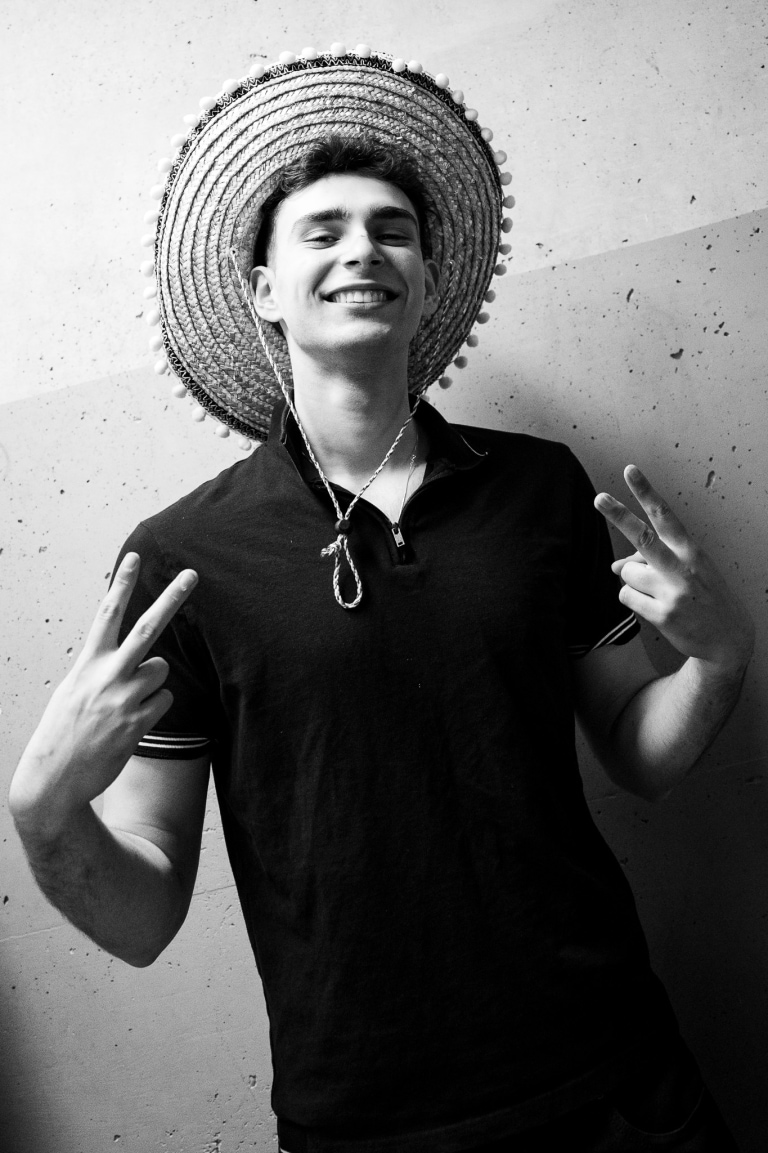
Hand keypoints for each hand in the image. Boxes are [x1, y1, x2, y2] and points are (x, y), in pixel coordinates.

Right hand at [10, 553, 197, 830]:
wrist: (54, 780)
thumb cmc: (64, 732)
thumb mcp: (74, 690)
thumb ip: (102, 669)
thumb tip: (140, 660)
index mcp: (87, 663)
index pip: (107, 614)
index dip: (121, 583)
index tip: (135, 556)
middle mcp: (107, 676)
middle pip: (147, 627)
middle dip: (172, 598)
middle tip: (192, 574)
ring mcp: (124, 699)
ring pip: (161, 670)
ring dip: (152, 682)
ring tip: (125, 703)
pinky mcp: (138, 723)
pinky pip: (164, 701)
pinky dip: (153, 708)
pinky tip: (129, 724)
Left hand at [595, 466, 754, 672]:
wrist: (728, 639)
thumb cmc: (705, 597)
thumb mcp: (687, 572)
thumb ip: (653, 562)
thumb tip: (614, 565)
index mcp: (691, 551)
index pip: (665, 516)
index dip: (647, 492)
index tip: (631, 472)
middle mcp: (682, 568)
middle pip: (643, 538)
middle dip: (618, 516)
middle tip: (598, 498)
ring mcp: (672, 592)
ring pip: (627, 573)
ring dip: (634, 581)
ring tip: (659, 593)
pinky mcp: (662, 615)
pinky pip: (626, 597)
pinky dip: (633, 600)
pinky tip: (655, 608)